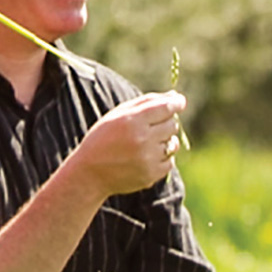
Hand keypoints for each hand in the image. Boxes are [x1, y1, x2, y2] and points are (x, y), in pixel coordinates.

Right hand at [68, 90, 186, 194]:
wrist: (91, 173)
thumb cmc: (103, 138)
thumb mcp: (118, 114)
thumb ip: (146, 102)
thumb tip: (175, 96)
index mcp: (132, 120)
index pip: (166, 108)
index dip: (176, 103)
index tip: (180, 102)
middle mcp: (142, 139)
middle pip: (172, 124)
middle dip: (165, 122)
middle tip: (151, 126)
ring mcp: (147, 159)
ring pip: (173, 144)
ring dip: (165, 141)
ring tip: (148, 142)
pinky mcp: (151, 175)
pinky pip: (170, 162)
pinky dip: (162, 158)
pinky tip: (147, 157)